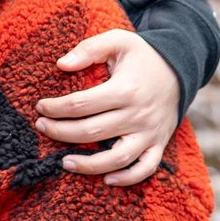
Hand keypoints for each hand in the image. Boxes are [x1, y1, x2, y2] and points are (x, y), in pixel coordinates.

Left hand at [34, 29, 179, 186]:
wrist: (180, 68)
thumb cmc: (141, 55)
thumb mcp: (117, 40)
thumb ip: (88, 49)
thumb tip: (61, 65)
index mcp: (124, 89)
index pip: (81, 104)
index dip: (56, 108)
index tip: (40, 107)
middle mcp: (137, 115)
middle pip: (92, 131)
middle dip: (61, 132)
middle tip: (42, 128)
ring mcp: (150, 132)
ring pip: (117, 158)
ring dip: (89, 165)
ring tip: (64, 163)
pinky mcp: (159, 143)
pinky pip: (146, 168)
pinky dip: (128, 178)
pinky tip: (106, 180)